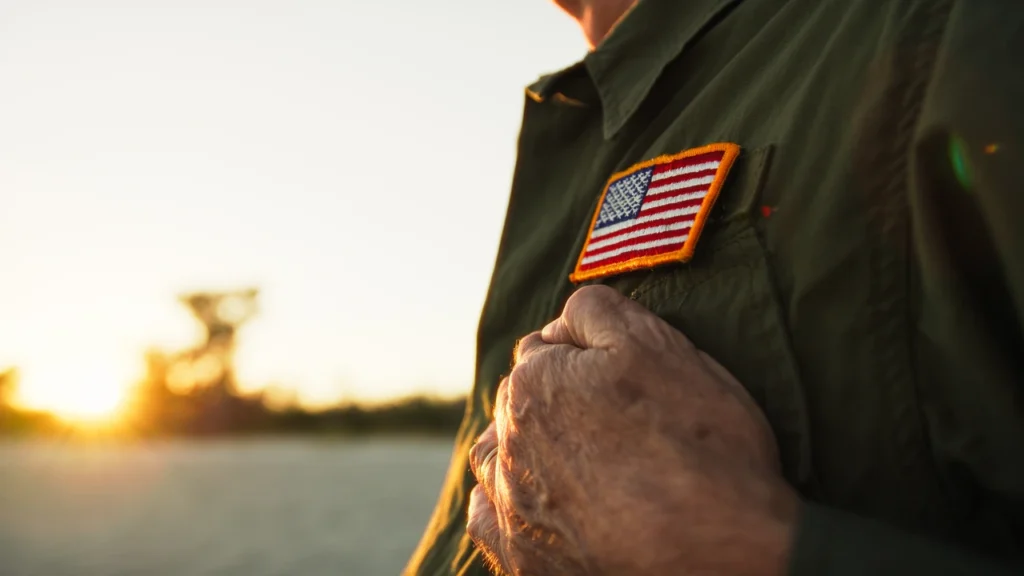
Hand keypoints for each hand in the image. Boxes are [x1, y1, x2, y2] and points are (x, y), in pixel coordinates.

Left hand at [467, 285, 798, 575]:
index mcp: (535, 384)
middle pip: (516, 401)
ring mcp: (512, 507)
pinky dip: (502, 501)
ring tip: (565, 453)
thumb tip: (565, 316)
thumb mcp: (661, 347)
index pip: (541, 349)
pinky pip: (487, 517)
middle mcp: (510, 444)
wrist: (723, 555)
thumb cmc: (702, 446)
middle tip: (603, 414)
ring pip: (495, 455)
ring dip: (518, 444)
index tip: (614, 374)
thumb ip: (598, 312)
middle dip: (549, 397)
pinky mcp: (522, 561)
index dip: (580, 356)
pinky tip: (531, 499)